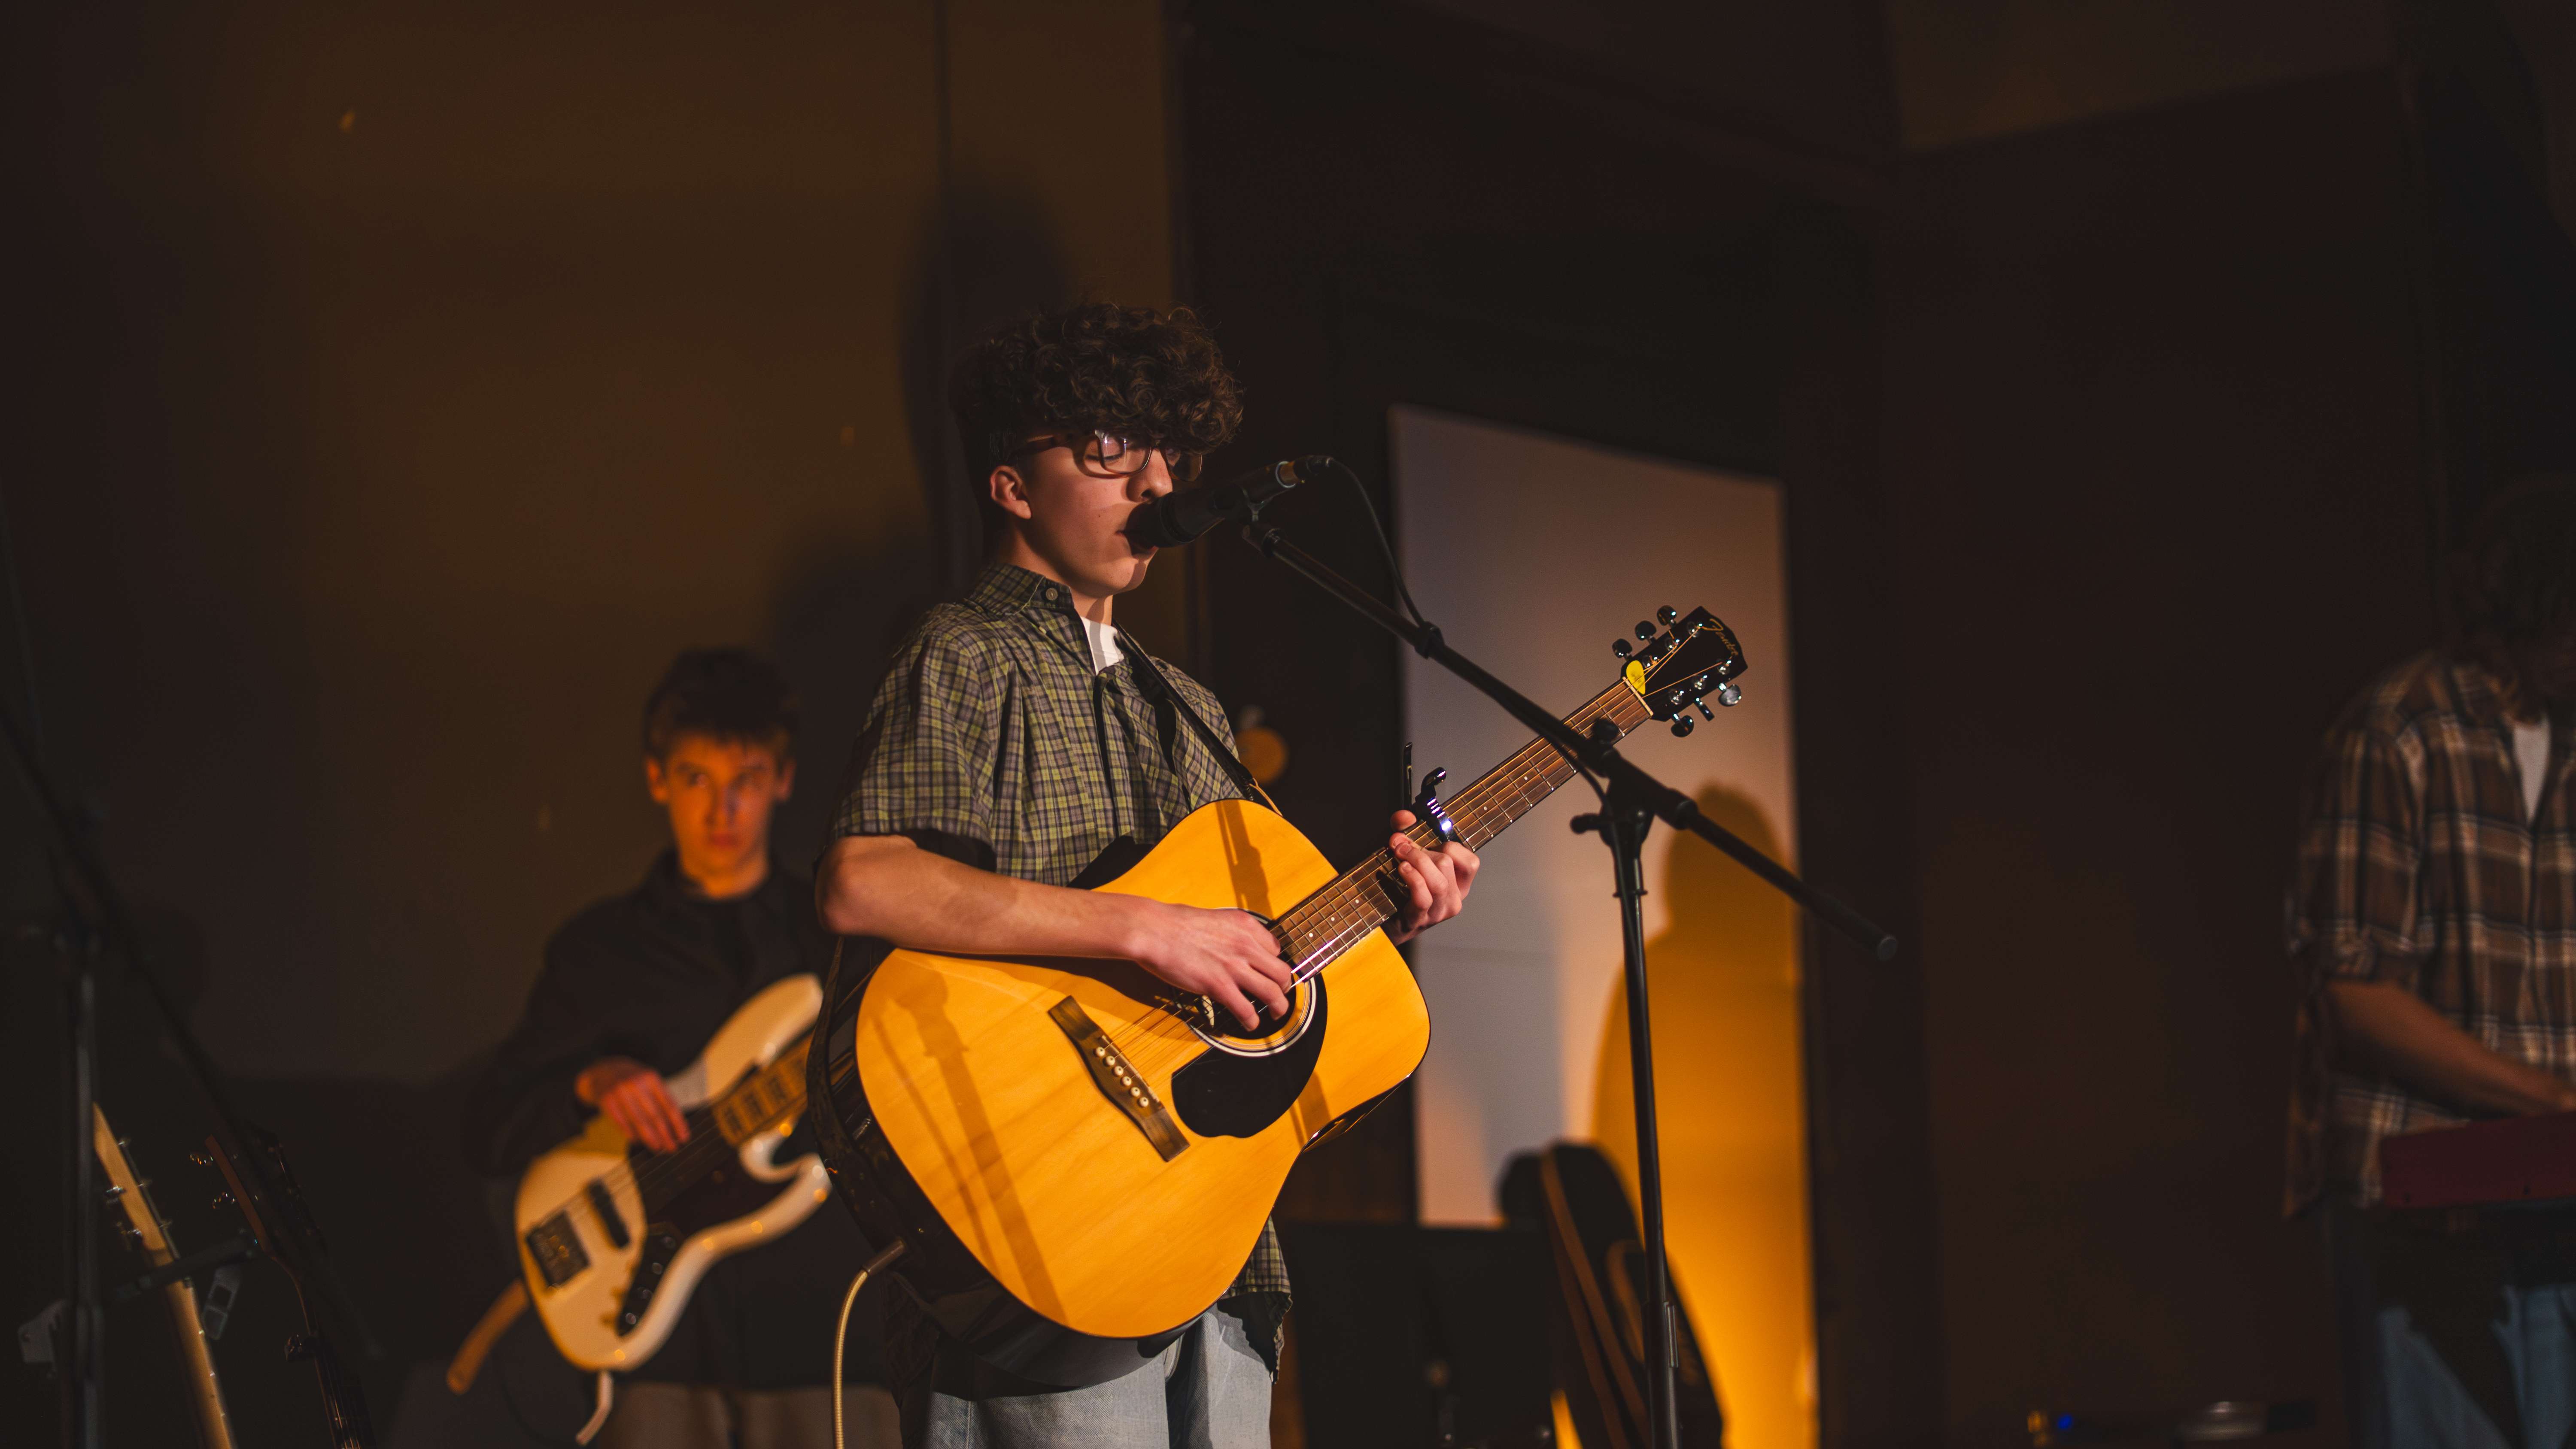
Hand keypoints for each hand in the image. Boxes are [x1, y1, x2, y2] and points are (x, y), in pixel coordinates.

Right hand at [575, 1057, 690, 1152]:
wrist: (603, 1070)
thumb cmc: (632, 1080)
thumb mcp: (648, 1081)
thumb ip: (660, 1099)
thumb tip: (674, 1127)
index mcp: (651, 1078)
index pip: (669, 1105)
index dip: (678, 1123)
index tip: (684, 1138)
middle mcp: (636, 1083)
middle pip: (655, 1115)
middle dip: (665, 1134)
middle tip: (672, 1148)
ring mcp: (620, 1091)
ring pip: (639, 1121)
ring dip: (650, 1137)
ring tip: (658, 1148)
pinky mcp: (606, 1100)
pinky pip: (622, 1122)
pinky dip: (631, 1133)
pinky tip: (638, 1141)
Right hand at [1126, 899, 1294, 1031]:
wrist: (1154, 930)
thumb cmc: (1175, 923)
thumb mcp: (1216, 918)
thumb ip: (1232, 933)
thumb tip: (1237, 946)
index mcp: (1245, 926)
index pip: (1275, 949)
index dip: (1273, 964)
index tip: (1269, 973)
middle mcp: (1246, 945)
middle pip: (1282, 972)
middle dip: (1284, 988)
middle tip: (1280, 995)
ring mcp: (1234, 967)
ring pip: (1273, 992)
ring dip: (1278, 1007)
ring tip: (1275, 1014)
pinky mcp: (1219, 986)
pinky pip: (1246, 1010)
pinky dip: (1251, 1021)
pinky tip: (1249, 1024)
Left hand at [1386, 810, 1478, 944]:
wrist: (1384, 921)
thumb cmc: (1400, 886)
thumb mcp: (1406, 855)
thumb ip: (1406, 832)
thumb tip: (1405, 817)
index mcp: (1459, 884)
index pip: (1470, 861)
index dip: (1448, 844)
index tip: (1426, 841)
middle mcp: (1455, 898)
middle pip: (1447, 864)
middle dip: (1421, 849)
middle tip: (1400, 846)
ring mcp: (1439, 912)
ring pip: (1438, 881)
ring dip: (1416, 861)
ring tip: (1400, 856)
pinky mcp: (1421, 919)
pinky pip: (1423, 897)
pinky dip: (1412, 878)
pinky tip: (1402, 869)